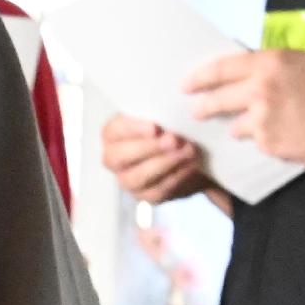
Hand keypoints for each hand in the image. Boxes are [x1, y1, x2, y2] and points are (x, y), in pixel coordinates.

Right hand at [98, 112, 214, 205]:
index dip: (132, 130)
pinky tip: (191, 165)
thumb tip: (169, 108)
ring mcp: (127, 180)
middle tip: (175, 140)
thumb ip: (160, 111)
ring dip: (165, 163)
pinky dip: (176, 177)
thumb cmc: (169, 127)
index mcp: (113, 135)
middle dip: (149, 148)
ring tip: (188, 151)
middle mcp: (114, 159)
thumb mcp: (163, 115)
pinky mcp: (146, 196)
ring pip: (137, 177)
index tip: (155, 127)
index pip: (113, 131)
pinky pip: (157, 191)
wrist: (188, 152)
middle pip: (120, 157)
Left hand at [184, 48, 304, 170]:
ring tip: (263, 126)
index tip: (186, 86)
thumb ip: (274, 68)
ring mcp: (262, 121)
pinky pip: (259, 144)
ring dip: (242, 128)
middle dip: (204, 108)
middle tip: (197, 113)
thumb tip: (249, 76)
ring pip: (236, 128)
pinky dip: (267, 142)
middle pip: (217, 101)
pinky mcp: (270, 146)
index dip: (199, 78)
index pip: (221, 69)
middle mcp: (260, 90)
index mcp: (270, 63)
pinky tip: (287, 137)